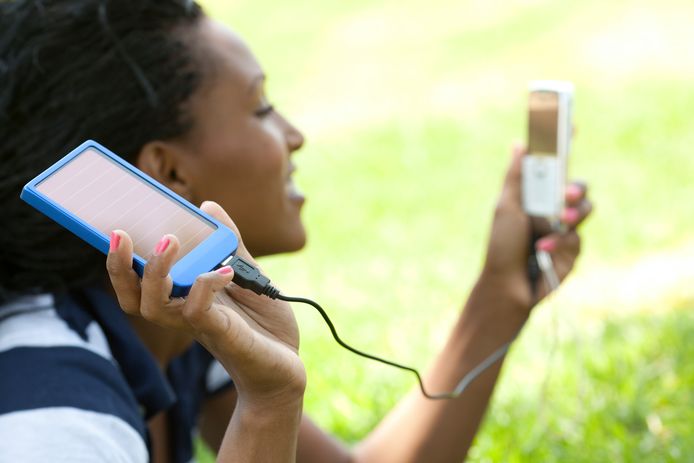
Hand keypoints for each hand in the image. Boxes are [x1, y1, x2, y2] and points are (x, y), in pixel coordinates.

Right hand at [106, 201, 305, 405]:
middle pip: (133, 297)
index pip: (137, 282)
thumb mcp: (247, 274)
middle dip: (119, 266)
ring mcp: (200, 326)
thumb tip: (207, 206)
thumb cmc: (263, 325)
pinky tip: (223, 271)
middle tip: (119, 232)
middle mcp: (183, 314)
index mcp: (183, 297)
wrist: (287, 367)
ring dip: (156, 271)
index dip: (118, 260)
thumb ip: (228, 243)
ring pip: (155, 306)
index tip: (110, 227)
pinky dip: (204, 286)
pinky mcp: (222, 335)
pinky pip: (198, 312)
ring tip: (168, 241)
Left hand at [481, 145, 591, 310]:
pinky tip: (542, 251)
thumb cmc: (501, 247)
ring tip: (559, 223)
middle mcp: (552, 210)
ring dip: (573, 215)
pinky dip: (559, 244)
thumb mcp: (506, 208)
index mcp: (535, 196)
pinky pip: (577, 239)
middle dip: (574, 188)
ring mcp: (564, 230)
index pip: (554, 168)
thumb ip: (516, 178)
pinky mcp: (572, 252)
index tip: (571, 125)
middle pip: (577, 187)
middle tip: (564, 194)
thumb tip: (519, 143)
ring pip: (585, 210)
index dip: (564, 147)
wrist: (507, 286)